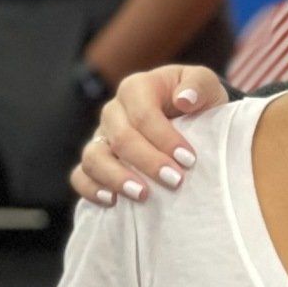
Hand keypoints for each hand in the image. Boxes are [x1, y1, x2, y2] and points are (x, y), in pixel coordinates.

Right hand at [70, 64, 226, 204]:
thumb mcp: (206, 85)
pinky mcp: (94, 161)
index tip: (189, 160)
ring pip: (94, 157)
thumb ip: (199, 85)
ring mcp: (100, 136)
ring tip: (143, 196)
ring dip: (117, 178)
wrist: (191, 118)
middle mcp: (113, 111)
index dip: (165, 138)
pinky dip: (91, 189)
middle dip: (148, 162)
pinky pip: (80, 176)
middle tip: (175, 181)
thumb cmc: (197, 101)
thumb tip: (184, 98)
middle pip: (121, 138)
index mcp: (137, 87)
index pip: (143, 114)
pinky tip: (113, 201)